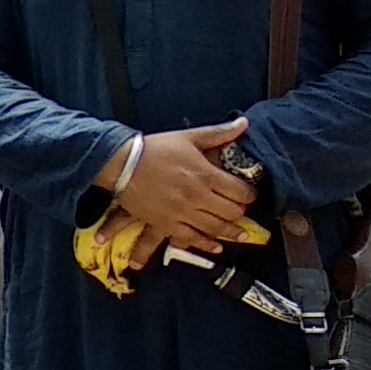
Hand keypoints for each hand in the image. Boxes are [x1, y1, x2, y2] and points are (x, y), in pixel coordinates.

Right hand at [118, 122, 258, 255]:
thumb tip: (244, 123)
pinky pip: (192, 238)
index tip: (248, 194)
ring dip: (231, 232)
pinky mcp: (166, 223)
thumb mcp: (188, 137)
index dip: (249, 195)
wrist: (121, 164)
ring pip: (216, 228)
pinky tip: (216, 246)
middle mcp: (197, 196)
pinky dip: (206, 244)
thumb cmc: (154, 149)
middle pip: (232, 212)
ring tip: (241, 234)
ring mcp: (182, 212)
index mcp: (205, 175)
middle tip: (241, 210)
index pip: (241, 192)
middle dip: (241, 212)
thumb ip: (219, 133)